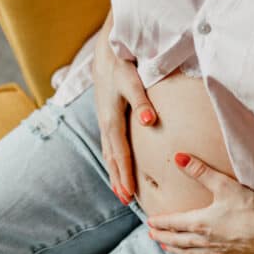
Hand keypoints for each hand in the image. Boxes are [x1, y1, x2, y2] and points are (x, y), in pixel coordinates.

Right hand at [92, 16, 156, 204]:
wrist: (106, 53)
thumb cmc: (122, 66)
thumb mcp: (133, 82)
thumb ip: (142, 103)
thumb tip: (150, 121)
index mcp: (112, 120)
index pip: (120, 153)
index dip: (125, 174)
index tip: (129, 193)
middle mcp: (105, 124)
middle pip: (112, 158)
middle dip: (118, 179)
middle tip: (125, 200)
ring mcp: (104, 121)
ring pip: (108, 153)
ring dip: (114, 172)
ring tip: (120, 190)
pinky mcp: (106, 117)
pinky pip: (109, 144)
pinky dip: (112, 159)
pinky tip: (116, 164)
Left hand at [147, 153, 253, 253]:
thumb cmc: (249, 206)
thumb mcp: (223, 184)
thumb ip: (200, 171)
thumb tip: (179, 157)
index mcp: (200, 222)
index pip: (174, 223)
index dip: (160, 222)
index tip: (149, 222)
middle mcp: (206, 239)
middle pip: (178, 240)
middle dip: (163, 237)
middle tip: (151, 236)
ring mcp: (218, 250)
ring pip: (190, 252)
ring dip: (176, 249)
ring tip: (167, 248)